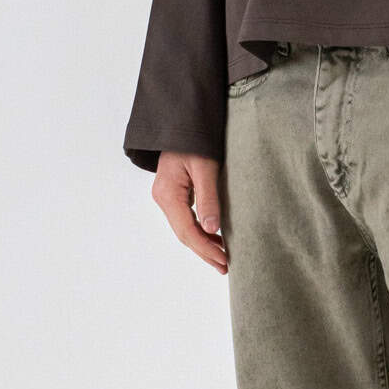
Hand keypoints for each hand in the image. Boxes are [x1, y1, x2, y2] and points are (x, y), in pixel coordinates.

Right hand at [151, 151, 227, 273]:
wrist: (182, 122)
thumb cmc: (195, 140)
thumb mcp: (206, 168)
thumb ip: (208, 198)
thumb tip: (212, 229)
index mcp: (168, 193)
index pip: (187, 230)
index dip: (206, 248)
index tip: (223, 259)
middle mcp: (164, 198)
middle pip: (184, 234)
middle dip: (204, 252)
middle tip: (225, 266)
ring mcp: (167, 197)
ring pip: (184, 229)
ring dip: (203, 245)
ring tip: (221, 259)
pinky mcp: (174, 194)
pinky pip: (186, 219)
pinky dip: (200, 232)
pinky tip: (214, 239)